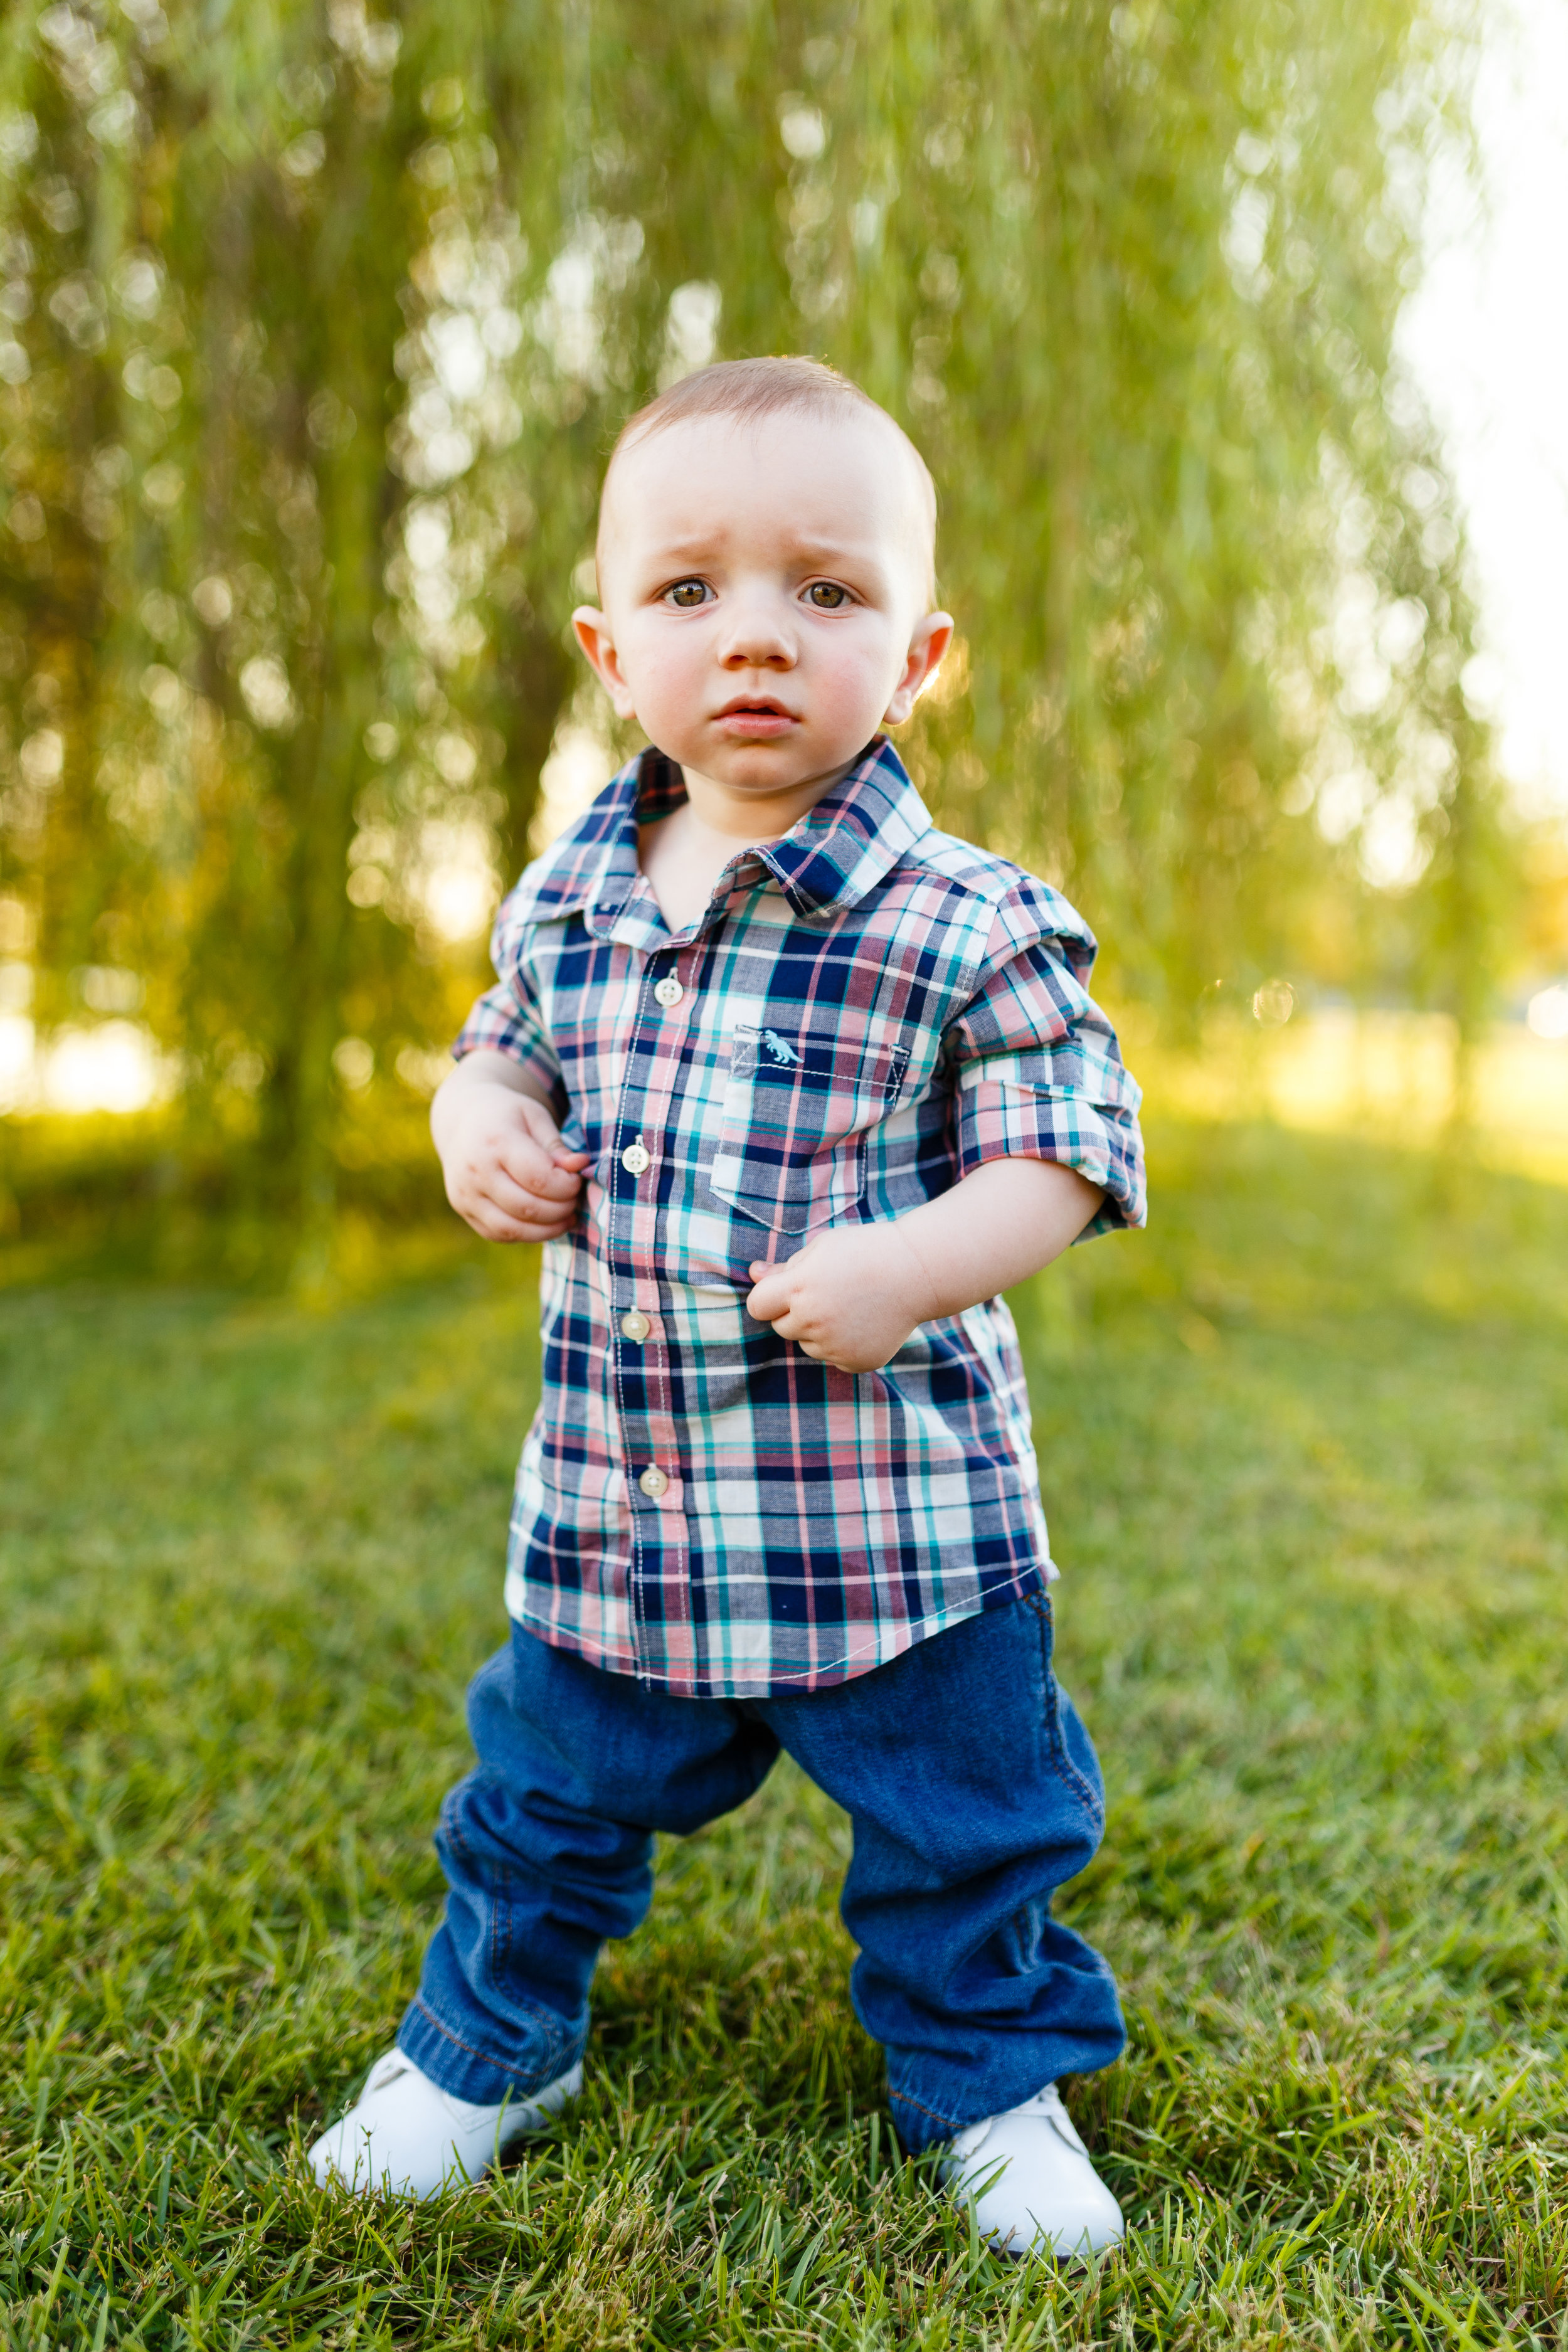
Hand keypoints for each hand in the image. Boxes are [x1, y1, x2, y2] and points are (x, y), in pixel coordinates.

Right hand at [434, 1071, 588, 1242]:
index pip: (538, 1178)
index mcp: (495, 1141)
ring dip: (547, 1229)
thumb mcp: (534, 1116)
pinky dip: (526, 1235)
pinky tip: (543, 1224)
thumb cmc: (506, 1116)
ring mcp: (465, 1194)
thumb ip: (556, 1145)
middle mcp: (475, 1171)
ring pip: (512, 1229)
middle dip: (561, 1209)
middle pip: (527, 1207)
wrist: (461, 1120)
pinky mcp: (463, 1209)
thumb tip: (579, 1166)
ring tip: (566, 1217)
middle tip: (574, 1200)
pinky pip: (498, 1234)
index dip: (566, 1186)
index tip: (576, 1179)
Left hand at [745, 1221, 941, 1373]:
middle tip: (827, 1293)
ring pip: (807, 1345)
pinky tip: (862, 1322)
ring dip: (818, 1330)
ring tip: (849, 1305)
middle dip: (794, 1313)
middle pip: (781, 1328)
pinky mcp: (855, 1362)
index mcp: (799, 1288)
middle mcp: (813, 1321)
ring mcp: (835, 1346)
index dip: (767, 1298)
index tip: (782, 1291)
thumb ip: (785, 1267)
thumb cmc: (866, 1251)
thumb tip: (753, 1273)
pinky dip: (842, 1345)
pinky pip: (833, 1358)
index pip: (757, 1306)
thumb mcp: (822, 1248)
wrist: (918, 1272)